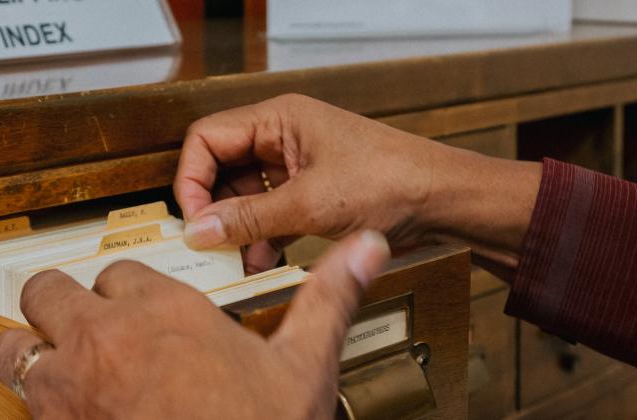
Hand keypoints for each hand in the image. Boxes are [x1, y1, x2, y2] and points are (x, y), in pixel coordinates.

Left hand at [0, 231, 391, 419]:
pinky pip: (15, 400)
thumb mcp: (304, 367)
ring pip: (16, 343)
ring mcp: (70, 385)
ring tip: (52, 366)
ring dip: (29, 351)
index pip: (118, 272)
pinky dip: (32, 404)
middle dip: (59, 306)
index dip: (125, 291)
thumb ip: (327, 300)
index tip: (136, 309)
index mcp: (166, 311)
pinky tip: (62, 414)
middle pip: (49, 291)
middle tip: (78, 325)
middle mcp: (107, 338)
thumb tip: (364, 250)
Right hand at [174, 94, 541, 270]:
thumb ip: (249, 218)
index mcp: (278, 119)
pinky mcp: (312, 192)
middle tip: (209, 244)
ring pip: (244, 194)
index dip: (191, 179)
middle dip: (214, 208)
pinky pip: (269, 211)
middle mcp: (282, 136)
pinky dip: (262, 236)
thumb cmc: (391, 182)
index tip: (192, 220)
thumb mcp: (309, 204)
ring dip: (238, 228)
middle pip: (221, 168)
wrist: (444, 201)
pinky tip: (264, 261)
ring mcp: (297, 164)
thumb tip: (199, 230)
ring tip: (239, 259)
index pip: (207, 139)